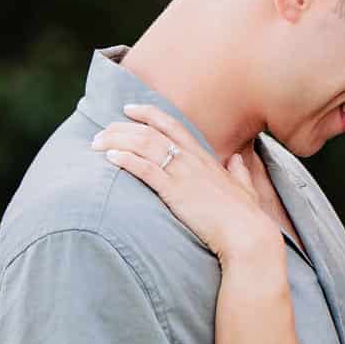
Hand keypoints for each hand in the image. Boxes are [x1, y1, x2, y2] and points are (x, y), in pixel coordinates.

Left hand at [92, 104, 283, 269]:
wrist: (247, 234)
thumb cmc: (246, 216)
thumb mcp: (245, 189)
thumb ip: (239, 172)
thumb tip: (238, 160)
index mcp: (205, 157)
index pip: (172, 125)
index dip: (148, 113)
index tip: (128, 108)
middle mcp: (191, 160)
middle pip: (151, 132)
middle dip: (122, 128)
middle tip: (102, 131)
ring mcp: (183, 174)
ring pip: (144, 146)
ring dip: (117, 141)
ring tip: (97, 144)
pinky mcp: (175, 192)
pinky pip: (145, 169)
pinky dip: (126, 160)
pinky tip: (110, 158)